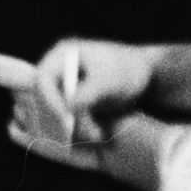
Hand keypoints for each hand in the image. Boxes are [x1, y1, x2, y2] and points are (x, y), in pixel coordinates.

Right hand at [24, 37, 159, 148]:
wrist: (147, 74)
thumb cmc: (126, 69)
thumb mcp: (107, 81)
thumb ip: (86, 94)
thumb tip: (67, 109)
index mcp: (63, 55)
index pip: (43, 79)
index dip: (49, 100)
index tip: (64, 119)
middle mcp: (60, 71)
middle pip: (48, 99)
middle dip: (64, 120)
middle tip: (81, 134)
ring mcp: (68, 87)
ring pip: (60, 113)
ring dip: (76, 128)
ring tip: (99, 135)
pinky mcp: (78, 103)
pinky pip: (72, 120)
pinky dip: (83, 129)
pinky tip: (100, 134)